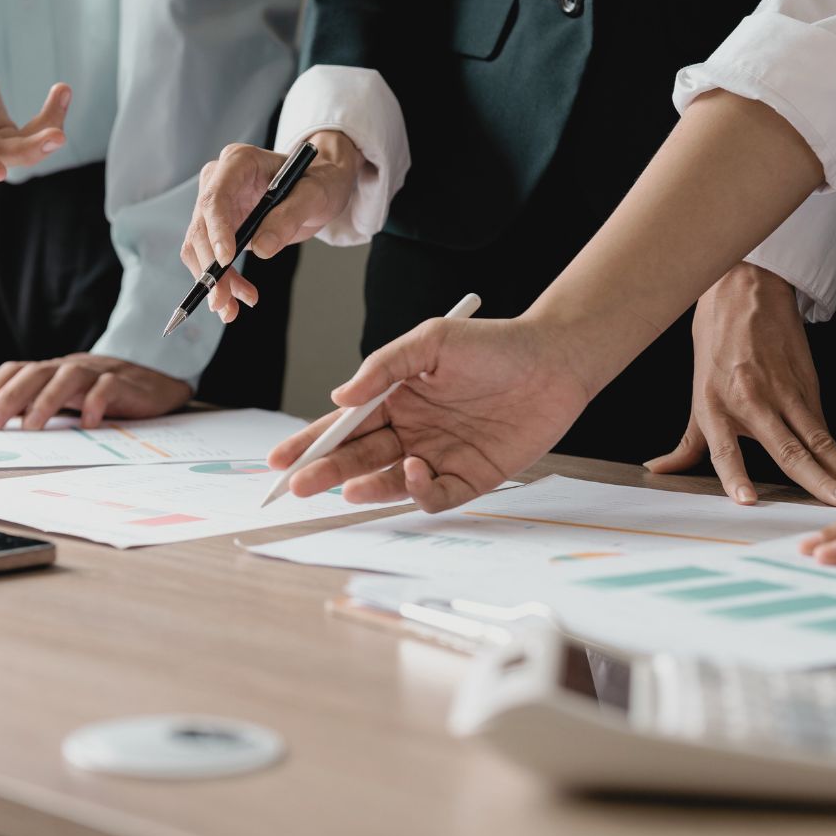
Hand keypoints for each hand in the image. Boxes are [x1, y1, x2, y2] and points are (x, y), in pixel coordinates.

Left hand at [0, 353, 192, 430]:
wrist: (156, 383)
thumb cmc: (103, 395)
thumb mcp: (68, 399)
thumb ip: (38, 405)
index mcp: (53, 370)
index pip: (15, 371)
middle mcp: (71, 367)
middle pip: (35, 373)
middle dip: (8, 398)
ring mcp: (98, 372)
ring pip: (68, 377)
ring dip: (46, 401)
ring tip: (32, 427)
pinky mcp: (125, 383)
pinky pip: (108, 387)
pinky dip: (95, 403)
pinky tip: (87, 424)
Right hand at [179, 131, 360, 323]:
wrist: (320, 186)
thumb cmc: (320, 180)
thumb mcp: (316, 194)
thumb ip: (289, 216)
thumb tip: (262, 249)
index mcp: (238, 162)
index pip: (215, 198)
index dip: (216, 230)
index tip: (226, 260)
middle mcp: (219, 181)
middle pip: (201, 228)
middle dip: (210, 267)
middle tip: (222, 299)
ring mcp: (217, 206)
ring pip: (199, 248)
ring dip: (213, 281)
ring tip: (231, 308)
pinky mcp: (220, 228)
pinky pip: (210, 258)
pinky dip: (221, 282)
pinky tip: (236, 298)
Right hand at [268, 317, 593, 511]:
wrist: (555, 360)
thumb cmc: (493, 344)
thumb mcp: (430, 341)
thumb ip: (382, 367)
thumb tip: (338, 398)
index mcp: (394, 399)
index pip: (343, 426)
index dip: (309, 443)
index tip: (280, 459)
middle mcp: (412, 431)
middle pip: (358, 458)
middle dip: (325, 471)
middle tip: (300, 484)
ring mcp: (439, 456)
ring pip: (389, 482)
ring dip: (366, 487)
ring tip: (348, 486)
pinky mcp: (472, 477)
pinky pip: (435, 495)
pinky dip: (417, 491)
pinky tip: (412, 472)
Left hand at [645, 263, 835, 508]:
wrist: (745, 292)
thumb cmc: (717, 341)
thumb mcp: (695, 392)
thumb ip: (686, 442)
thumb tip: (659, 470)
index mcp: (715, 406)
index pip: (724, 449)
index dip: (735, 475)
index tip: (748, 500)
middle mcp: (751, 402)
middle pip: (787, 449)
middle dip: (816, 481)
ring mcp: (783, 392)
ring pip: (817, 439)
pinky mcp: (807, 384)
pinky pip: (824, 425)